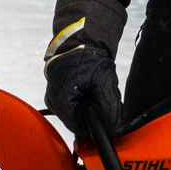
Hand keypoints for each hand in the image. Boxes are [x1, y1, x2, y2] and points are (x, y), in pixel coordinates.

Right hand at [44, 18, 121, 134]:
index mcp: (61, 102)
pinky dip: (84, 98)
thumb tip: (116, 130)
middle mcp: (53, 102)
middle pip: (78, 121)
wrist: (79, 39)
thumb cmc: (88, 57)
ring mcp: (54, 96)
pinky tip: (91, 86)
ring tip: (97, 88)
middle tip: (103, 96)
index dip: (96, 126)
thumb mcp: (104, 83)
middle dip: (93, 113)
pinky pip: (73, 103)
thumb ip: (110, 110)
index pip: (80, 129)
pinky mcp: (58, 91)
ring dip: (89, 106)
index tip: (108, 116)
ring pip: (76, 112)